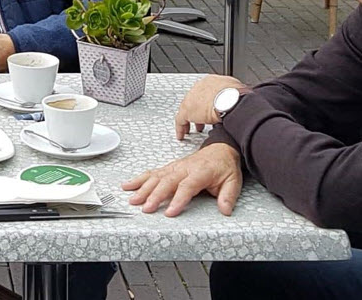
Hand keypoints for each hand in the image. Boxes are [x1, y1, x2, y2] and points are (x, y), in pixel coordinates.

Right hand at [122, 144, 242, 215]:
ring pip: (156, 176)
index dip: (178, 199)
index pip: (187, 186)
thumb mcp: (233, 181)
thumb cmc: (224, 166)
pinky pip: (152, 172)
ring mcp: (175, 166)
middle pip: (167, 181)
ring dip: (143, 188)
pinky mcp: (169, 167)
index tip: (170, 212)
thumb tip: (225, 210)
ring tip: (133, 199)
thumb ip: (228, 196)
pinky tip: (129, 185)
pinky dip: (139, 179)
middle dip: (155, 195)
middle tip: (146, 208)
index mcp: (200, 171)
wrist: (221, 149)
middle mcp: (185, 167)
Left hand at [175, 74, 245, 139]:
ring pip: (188, 110)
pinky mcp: (186, 111)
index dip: (209, 102)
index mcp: (212, 81)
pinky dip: (181, 128)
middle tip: (203, 119)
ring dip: (192, 120)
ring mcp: (191, 98)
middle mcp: (200, 87)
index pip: (207, 92)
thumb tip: (246, 101)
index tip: (212, 109)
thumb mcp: (240, 92)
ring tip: (195, 129)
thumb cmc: (238, 96)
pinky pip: (181, 121)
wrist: (231, 100)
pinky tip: (183, 135)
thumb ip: (238, 96)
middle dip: (200, 110)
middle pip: (197, 100)